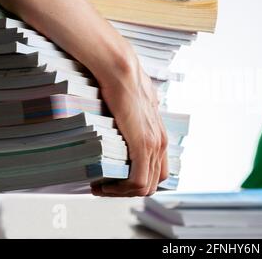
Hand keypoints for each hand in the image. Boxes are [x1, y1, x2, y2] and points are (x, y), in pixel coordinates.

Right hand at [91, 54, 167, 196]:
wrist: (121, 70)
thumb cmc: (123, 83)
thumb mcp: (133, 105)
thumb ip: (134, 116)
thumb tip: (123, 116)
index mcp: (159, 136)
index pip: (156, 172)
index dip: (136, 181)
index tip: (114, 181)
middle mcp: (161, 143)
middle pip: (151, 183)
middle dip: (127, 191)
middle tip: (104, 187)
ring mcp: (154, 145)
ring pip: (144, 187)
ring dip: (120, 192)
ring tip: (100, 187)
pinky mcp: (143, 145)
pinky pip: (138, 180)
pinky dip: (120, 189)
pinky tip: (102, 184)